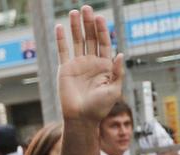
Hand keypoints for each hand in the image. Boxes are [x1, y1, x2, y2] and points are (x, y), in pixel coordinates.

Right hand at [56, 6, 124, 121]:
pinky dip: (61, 39)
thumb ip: (117, 72)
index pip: (104, 43)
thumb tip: (120, 53)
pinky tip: (60, 27)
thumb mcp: (114, 91)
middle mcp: (91, 63)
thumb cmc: (99, 108)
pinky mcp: (65, 69)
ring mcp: (78, 65)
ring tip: (74, 12)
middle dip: (89, 23)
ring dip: (76, 26)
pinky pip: (62, 51)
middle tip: (87, 8)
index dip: (102, 30)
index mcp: (104, 66)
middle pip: (90, 38)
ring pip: (77, 41)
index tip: (99, 17)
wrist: (81, 119)